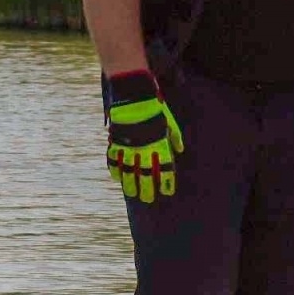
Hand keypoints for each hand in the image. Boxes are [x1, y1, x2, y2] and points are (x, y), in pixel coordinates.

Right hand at [106, 71, 183, 202]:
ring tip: (132, 193)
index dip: (166, 182)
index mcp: (159, 146)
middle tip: (148, 199)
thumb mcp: (170, 122)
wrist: (134, 96)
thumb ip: (174, 138)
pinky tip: (116, 178)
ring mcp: (129, 148)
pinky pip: (114, 160)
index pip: (164, 170)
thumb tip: (180, 151)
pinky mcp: (116, 142)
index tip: (166, 191)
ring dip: (130, 185)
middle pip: (145, 176)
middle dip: (147, 189)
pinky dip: (114, 170)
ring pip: (128, 172)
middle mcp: (144, 150)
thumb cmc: (155, 108)